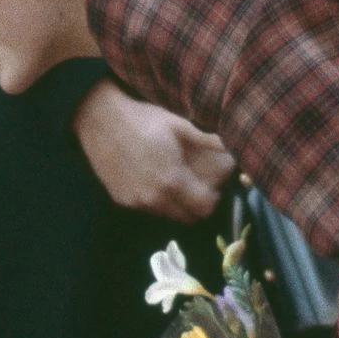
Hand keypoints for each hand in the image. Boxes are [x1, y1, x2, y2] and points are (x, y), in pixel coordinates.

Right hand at [71, 81, 233, 222]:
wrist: (99, 119)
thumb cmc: (144, 118)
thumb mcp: (181, 124)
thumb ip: (211, 139)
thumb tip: (240, 144)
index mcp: (172, 182)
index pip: (204, 209)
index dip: (213, 199)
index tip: (213, 185)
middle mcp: (154, 199)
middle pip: (188, 218)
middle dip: (198, 205)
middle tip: (198, 185)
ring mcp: (136, 202)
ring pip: (167, 215)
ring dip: (177, 205)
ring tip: (176, 180)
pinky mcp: (121, 200)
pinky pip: (148, 209)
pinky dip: (157, 201)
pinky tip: (153, 179)